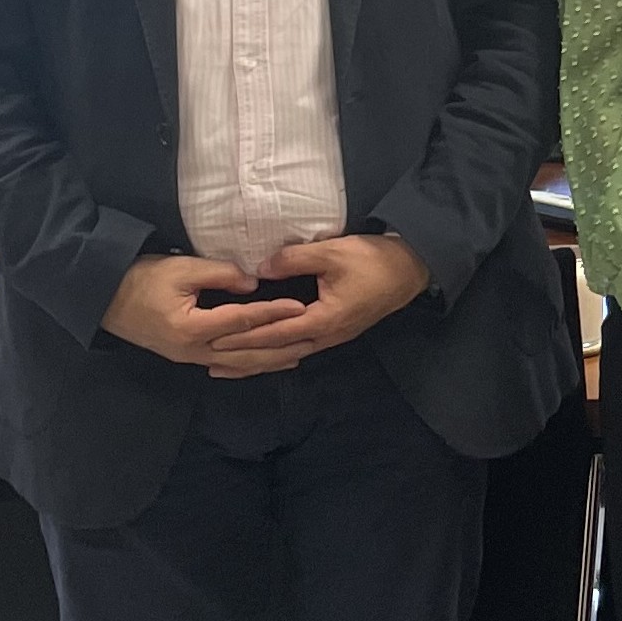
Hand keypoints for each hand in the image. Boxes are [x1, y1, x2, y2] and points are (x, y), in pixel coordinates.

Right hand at [98, 253, 292, 367]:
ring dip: (271, 360)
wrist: (104, 298)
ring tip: (301, 353)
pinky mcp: (188, 357)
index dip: (272, 313)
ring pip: (239, 363)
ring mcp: (190, 357)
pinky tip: (267, 363)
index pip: (243, 321)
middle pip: (247, 352)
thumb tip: (252, 282)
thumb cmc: (140, 279)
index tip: (299, 307)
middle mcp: (194, 350)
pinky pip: (226, 364)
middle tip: (313, 338)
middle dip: (282, 345)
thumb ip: (219, 274)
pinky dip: (249, 365)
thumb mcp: (180, 269)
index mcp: (192, 328)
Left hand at [206, 234, 434, 375]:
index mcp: (325, 319)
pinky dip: (278, 353)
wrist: (410, 268)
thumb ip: (294, 259)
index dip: (244, 335)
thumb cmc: (373, 260)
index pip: (275, 332)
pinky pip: (300, 348)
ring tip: (229, 368)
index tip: (215, 338)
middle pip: (279, 353)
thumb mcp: (332, 252)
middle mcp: (328, 335)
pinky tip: (266, 356)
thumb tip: (260, 268)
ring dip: (259, 361)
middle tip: (211, 362)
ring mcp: (334, 336)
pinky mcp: (337, 331)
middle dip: (245, 358)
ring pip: (289, 354)